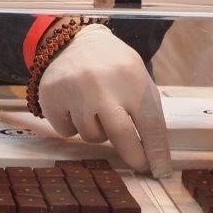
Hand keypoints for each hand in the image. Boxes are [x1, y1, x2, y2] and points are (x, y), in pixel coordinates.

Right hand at [38, 24, 172, 176]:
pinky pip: (67, 131)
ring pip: (91, 136)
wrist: (74, 41)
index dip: (157, 152)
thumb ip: (146, 109)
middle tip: (138, 164)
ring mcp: (74, 91)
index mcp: (131, 78)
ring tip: (96, 110)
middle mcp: (102, 84)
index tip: (161, 171)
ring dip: (98, 131)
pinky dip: (73, 125)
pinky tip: (74, 105)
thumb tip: (155, 154)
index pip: (150, 124)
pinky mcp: (52, 97)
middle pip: (121, 136)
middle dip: (133, 156)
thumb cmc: (113, 66)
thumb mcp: (137, 76)